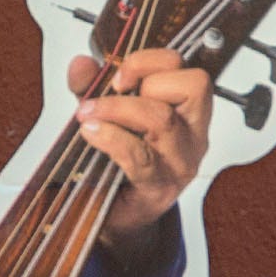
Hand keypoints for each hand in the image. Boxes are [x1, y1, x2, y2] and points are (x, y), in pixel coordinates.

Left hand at [70, 46, 209, 235]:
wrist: (116, 214)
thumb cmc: (120, 159)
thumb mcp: (107, 113)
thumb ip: (93, 84)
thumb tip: (81, 64)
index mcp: (190, 112)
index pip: (192, 72)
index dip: (154, 63)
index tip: (120, 75)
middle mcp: (194, 135)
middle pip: (193, 87)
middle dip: (143, 79)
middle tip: (110, 92)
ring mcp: (181, 163)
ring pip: (163, 119)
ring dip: (118, 108)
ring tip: (88, 113)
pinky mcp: (159, 188)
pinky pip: (139, 156)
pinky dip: (110, 138)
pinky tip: (90, 133)